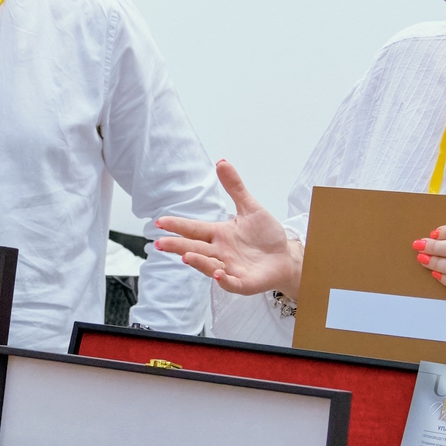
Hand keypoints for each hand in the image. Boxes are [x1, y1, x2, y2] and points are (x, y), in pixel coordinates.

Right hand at [155, 161, 304, 297]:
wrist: (285, 256)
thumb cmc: (266, 235)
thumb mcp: (250, 208)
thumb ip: (235, 187)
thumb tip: (221, 162)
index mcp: (219, 234)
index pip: (194, 229)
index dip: (178, 226)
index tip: (160, 222)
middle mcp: (220, 252)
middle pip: (195, 248)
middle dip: (178, 246)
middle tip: (161, 243)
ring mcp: (230, 268)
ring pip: (209, 266)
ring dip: (198, 262)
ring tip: (186, 256)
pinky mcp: (243, 282)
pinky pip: (231, 283)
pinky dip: (224, 280)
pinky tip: (219, 274)